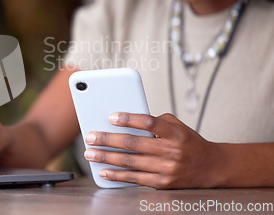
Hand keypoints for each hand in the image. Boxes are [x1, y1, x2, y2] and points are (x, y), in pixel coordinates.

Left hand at [83, 112, 223, 188]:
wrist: (212, 167)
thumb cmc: (188, 142)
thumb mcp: (176, 125)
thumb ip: (154, 121)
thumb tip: (124, 121)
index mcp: (175, 132)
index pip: (149, 123)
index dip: (128, 119)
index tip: (111, 117)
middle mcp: (172, 151)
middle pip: (133, 144)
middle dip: (107, 140)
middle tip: (90, 137)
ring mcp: (167, 169)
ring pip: (130, 162)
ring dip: (106, 158)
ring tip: (90, 153)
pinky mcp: (163, 183)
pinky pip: (135, 178)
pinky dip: (117, 175)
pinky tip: (104, 171)